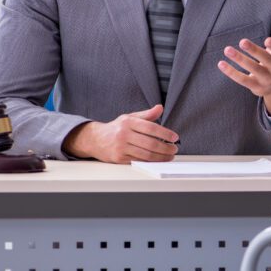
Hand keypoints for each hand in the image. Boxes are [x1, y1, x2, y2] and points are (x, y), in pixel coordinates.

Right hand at [63, 104, 178, 163]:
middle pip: (150, 143)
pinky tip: (158, 160)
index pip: (151, 128)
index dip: (165, 133)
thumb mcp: (130, 117)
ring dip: (161, 157)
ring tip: (169, 156)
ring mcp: (120, 147)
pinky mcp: (119, 158)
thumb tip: (160, 108)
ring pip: (146, 154)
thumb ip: (146, 114)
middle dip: (165, 148)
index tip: (175, 137)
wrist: (96, 139)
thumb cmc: (116, 128)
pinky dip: (151, 162)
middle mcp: (123, 134)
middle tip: (174, 149)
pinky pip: (139, 161)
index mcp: (128, 122)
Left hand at [217, 14, 270, 116]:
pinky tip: (221, 64)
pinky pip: (242, 80)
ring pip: (252, 70)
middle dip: (254, 51)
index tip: (267, 40)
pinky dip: (231, 72)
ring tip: (227, 49)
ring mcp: (265, 79)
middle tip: (242, 41)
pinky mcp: (255, 86)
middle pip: (265, 60)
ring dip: (240, 60)